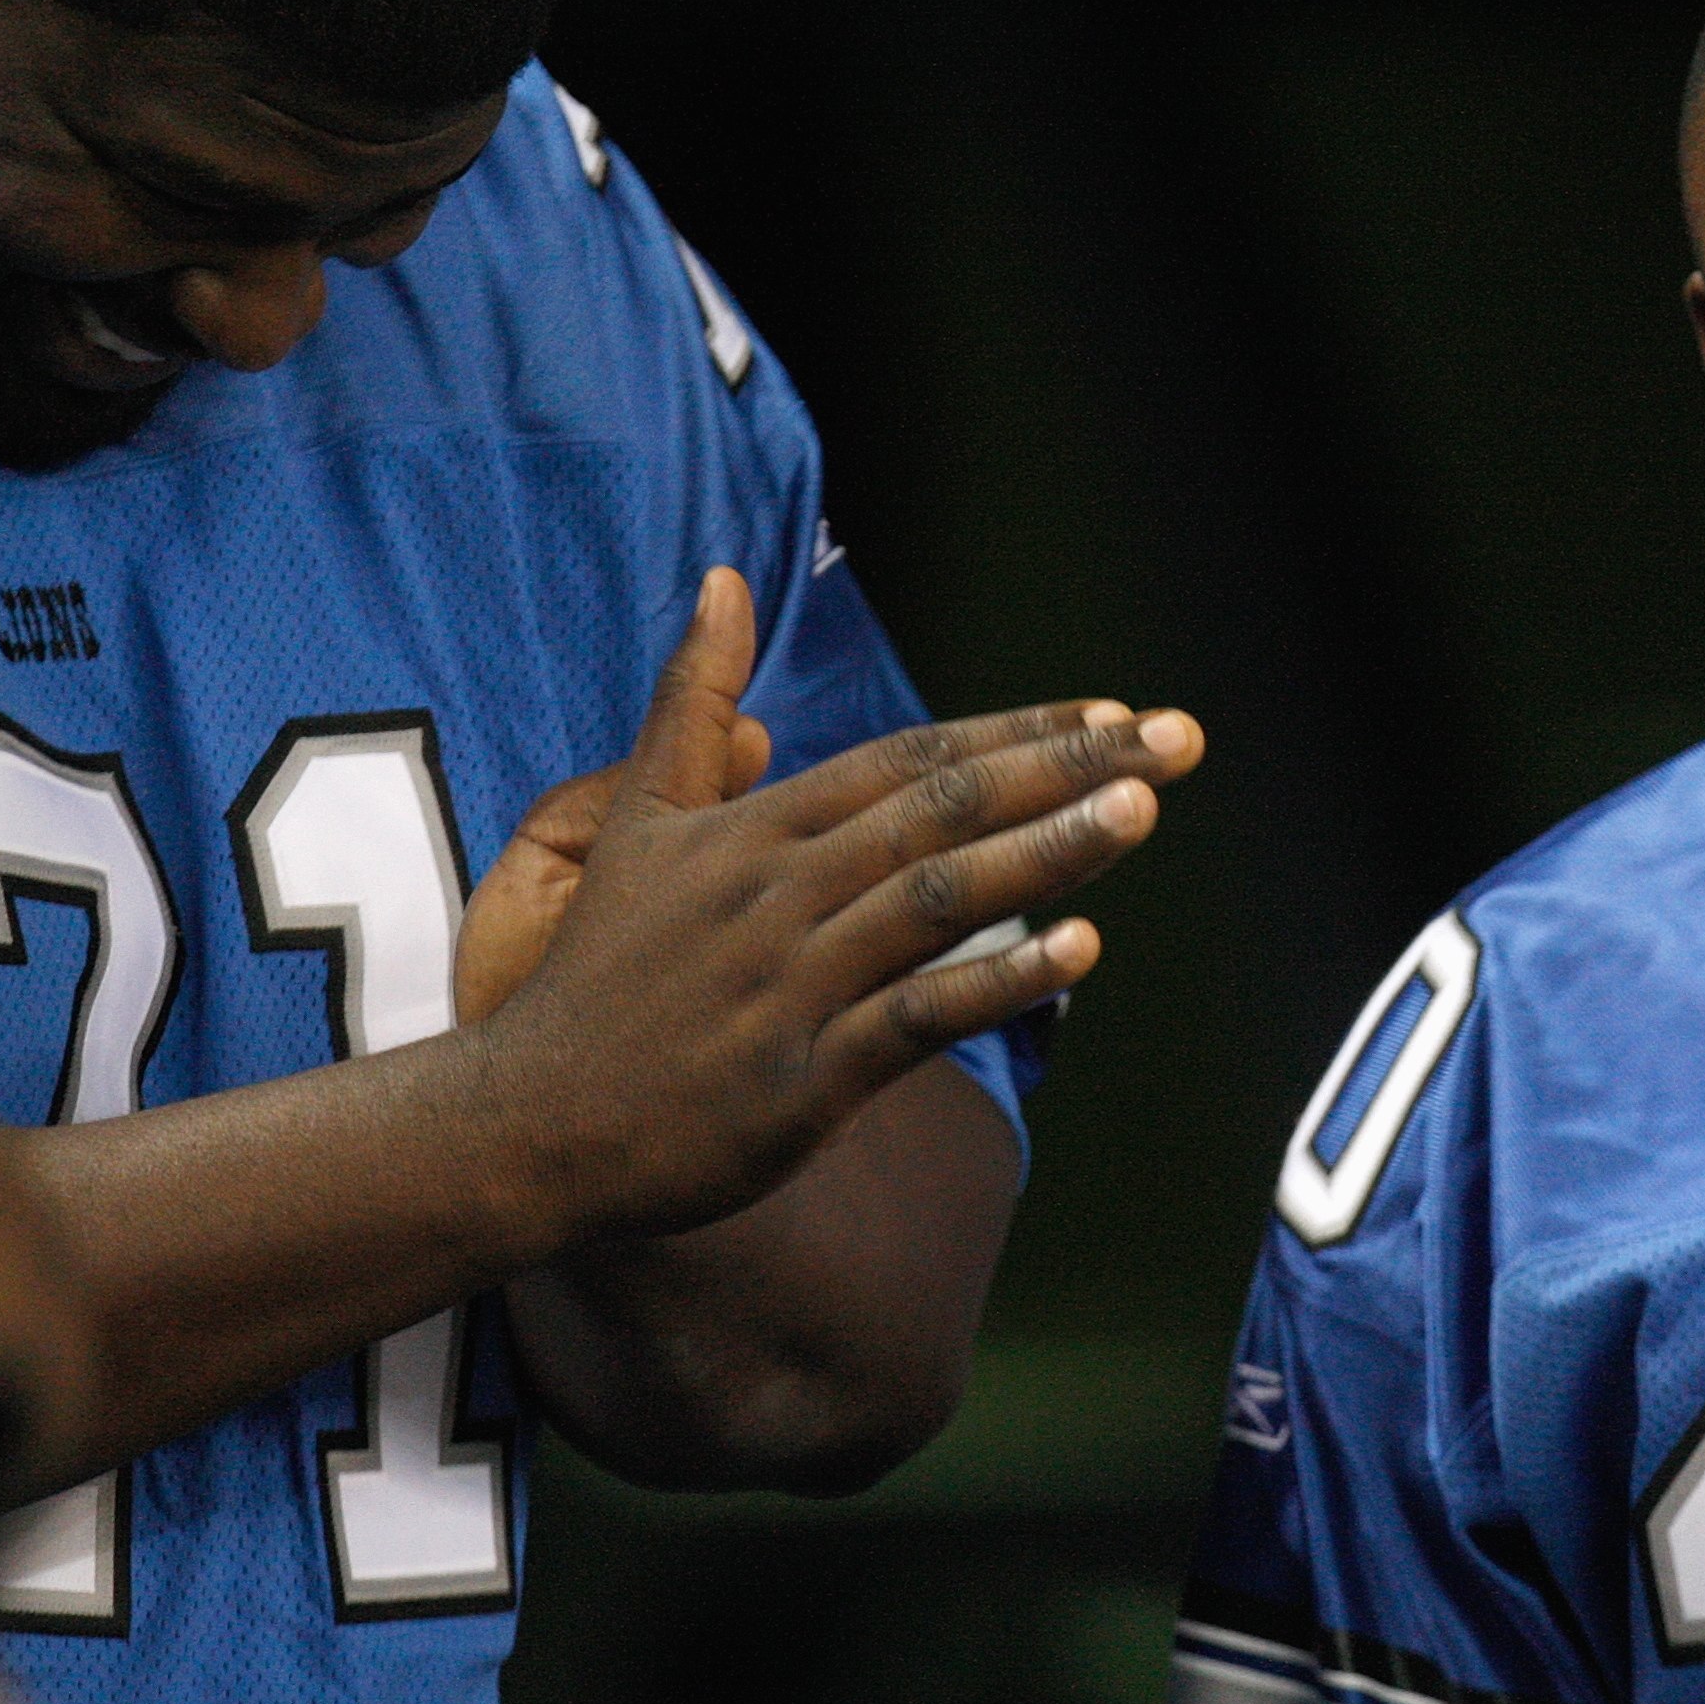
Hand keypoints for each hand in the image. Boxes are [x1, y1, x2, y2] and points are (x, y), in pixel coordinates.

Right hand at [463, 568, 1202, 1247]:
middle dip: (1065, 771)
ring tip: (1142, 813)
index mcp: (754, 829)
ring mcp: (792, 982)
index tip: (1112, 715)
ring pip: (939, 901)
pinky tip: (1080, 953)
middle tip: (1175, 739)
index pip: (911, 760)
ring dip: (1047, 854)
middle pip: (942, 810)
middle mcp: (779, 891)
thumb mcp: (636, 821)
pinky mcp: (801, 1075)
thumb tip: (724, 582)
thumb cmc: (598, 977)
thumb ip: (693, 705)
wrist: (529, 1121)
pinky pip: (917, 1017)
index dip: (1017, 733)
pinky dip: (999, 984)